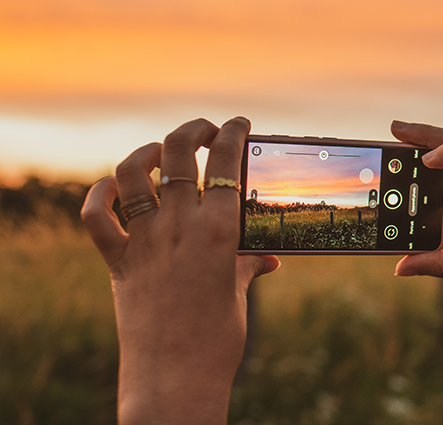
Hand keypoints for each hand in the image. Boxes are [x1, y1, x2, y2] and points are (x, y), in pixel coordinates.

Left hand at [81, 118, 279, 423]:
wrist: (175, 378)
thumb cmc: (218, 340)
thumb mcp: (239, 295)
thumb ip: (248, 266)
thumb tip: (268, 258)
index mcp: (219, 231)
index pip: (227, 163)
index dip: (234, 133)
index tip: (239, 123)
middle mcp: (178, 227)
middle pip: (177, 152)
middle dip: (194, 129)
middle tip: (205, 131)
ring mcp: (143, 242)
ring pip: (130, 174)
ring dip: (145, 153)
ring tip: (159, 152)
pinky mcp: (117, 262)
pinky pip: (95, 217)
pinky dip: (98, 195)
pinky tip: (112, 188)